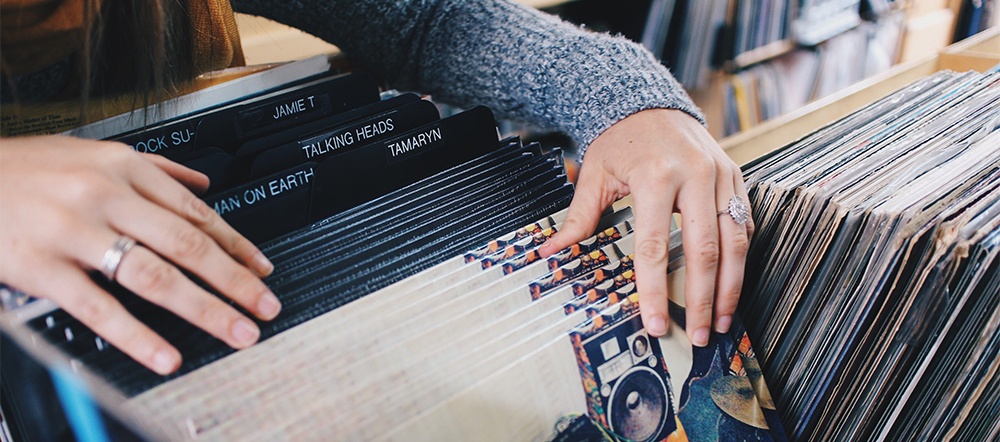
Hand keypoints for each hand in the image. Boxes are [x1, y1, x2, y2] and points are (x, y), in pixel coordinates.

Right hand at [0, 136, 280, 373]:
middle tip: (265, 307)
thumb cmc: (24, 167)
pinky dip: (138, 336)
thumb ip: (154, 169)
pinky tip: (166, 355)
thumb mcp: (92, 152)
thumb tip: (202, 184)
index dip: (237, 246)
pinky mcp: (41, 267)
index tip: (264, 270)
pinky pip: (99, 308)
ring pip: (155, 276)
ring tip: (236, 332)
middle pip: (188, 246)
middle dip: (236, 281)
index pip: (197, 214)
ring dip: (205, 309)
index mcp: (124, 168)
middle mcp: (107, 196)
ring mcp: (75, 232)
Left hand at [539, 109, 752, 345]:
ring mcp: (721, 175)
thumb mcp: (594, 173)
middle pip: (705, 251)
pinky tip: (732, 284)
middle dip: (703, 300)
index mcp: (656, 176)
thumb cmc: (620, 140)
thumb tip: (552, 252)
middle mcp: (695, 176)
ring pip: (736, 242)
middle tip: (699, 334)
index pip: (656, 247)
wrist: (649, 103)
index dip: (657, 290)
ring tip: (723, 320)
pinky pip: (745, 223)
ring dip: (731, 287)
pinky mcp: (735, 176)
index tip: (657, 322)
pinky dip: (741, 258)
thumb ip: (579, 217)